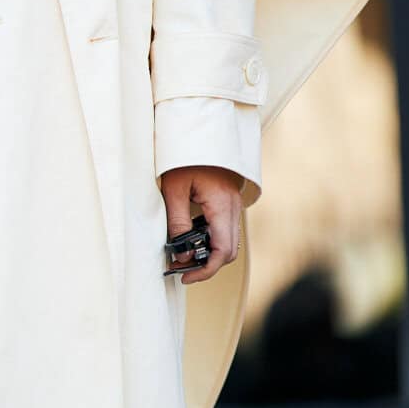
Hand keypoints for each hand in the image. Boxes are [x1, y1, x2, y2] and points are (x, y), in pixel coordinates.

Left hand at [159, 165, 243, 283]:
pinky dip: (211, 240)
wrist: (200, 132)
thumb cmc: (185, 157)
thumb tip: (181, 254)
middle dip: (206, 265)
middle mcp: (234, 208)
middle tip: (181, 268)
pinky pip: (226, 229)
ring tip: (183, 254)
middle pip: (228, 251)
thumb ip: (178, 223)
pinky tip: (191, 237)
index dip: (204, 270)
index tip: (184, 275)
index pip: (222, 251)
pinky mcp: (229, 202)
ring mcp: (234, 205)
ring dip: (209, 253)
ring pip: (229, 242)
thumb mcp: (174, 190)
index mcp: (222, 206)